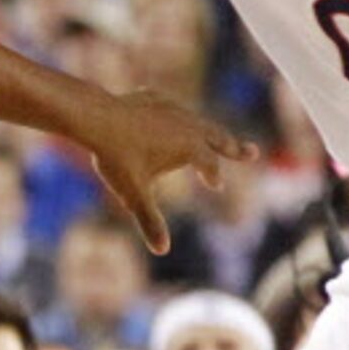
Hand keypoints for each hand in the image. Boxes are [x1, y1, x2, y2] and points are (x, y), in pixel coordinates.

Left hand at [81, 91, 257, 252]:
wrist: (97, 119)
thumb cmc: (118, 158)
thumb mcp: (134, 195)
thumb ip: (150, 221)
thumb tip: (162, 251)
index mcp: (190, 147)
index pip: (210, 165)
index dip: (213, 176)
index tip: (215, 186)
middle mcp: (188, 125)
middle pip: (217, 137)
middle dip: (234, 147)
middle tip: (251, 153)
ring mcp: (172, 108)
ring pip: (198, 121)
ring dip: (209, 131)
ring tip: (215, 137)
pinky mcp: (154, 98)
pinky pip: (173, 108)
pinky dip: (179, 116)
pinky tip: (176, 117)